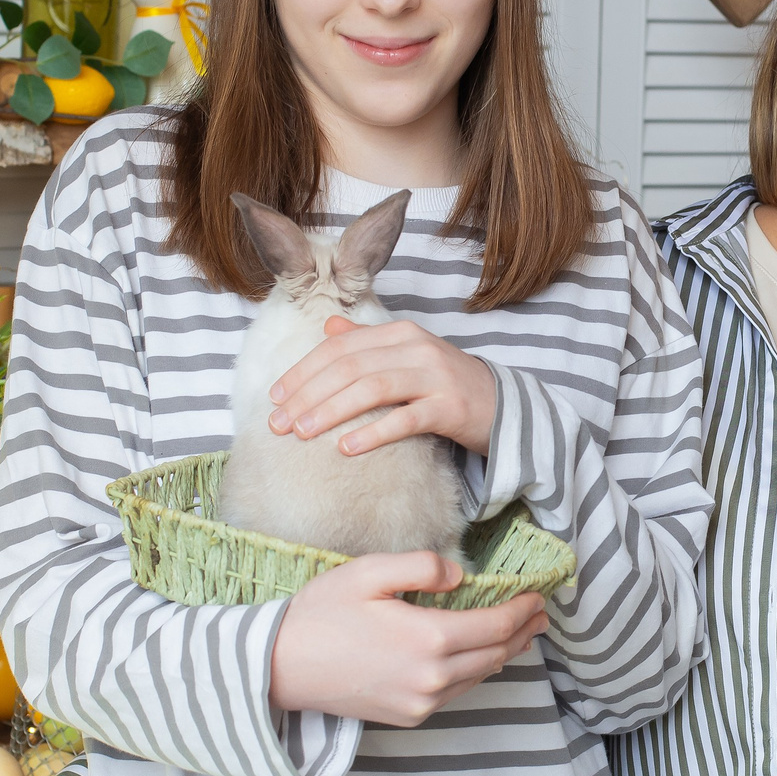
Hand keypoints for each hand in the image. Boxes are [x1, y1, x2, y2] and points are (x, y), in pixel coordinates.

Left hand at [267, 315, 497, 457]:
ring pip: (372, 388)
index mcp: (399, 333)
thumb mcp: (406, 355)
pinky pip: (405, 419)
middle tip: (278, 423)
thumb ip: (367, 341)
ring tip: (302, 433)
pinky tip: (347, 447)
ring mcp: (435, 377)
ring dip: (331, 410)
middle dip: (307, 394)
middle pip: (349, 367)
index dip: (303, 371)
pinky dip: (373, 432)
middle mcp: (416, 348)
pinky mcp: (450, 408)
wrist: (502, 405)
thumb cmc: (445, 384)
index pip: (339, 347)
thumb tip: (328, 328)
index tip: (274, 397)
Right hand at [270, 549, 547, 725]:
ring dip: (504, 652)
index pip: (498, 625)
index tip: (538, 595)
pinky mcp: (408, 715)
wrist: (280, 668)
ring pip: (479, 676)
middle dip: (524, 631)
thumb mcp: (369, 572)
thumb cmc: (321, 614)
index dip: (523, 610)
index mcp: (429, 640)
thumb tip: (460, 575)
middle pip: (496, 653)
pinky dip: (475, 671)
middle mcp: (433, 679)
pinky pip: (455, 692)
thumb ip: (421, 567)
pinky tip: (479, 656)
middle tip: (541, 613)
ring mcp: (421, 702)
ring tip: (520, 633)